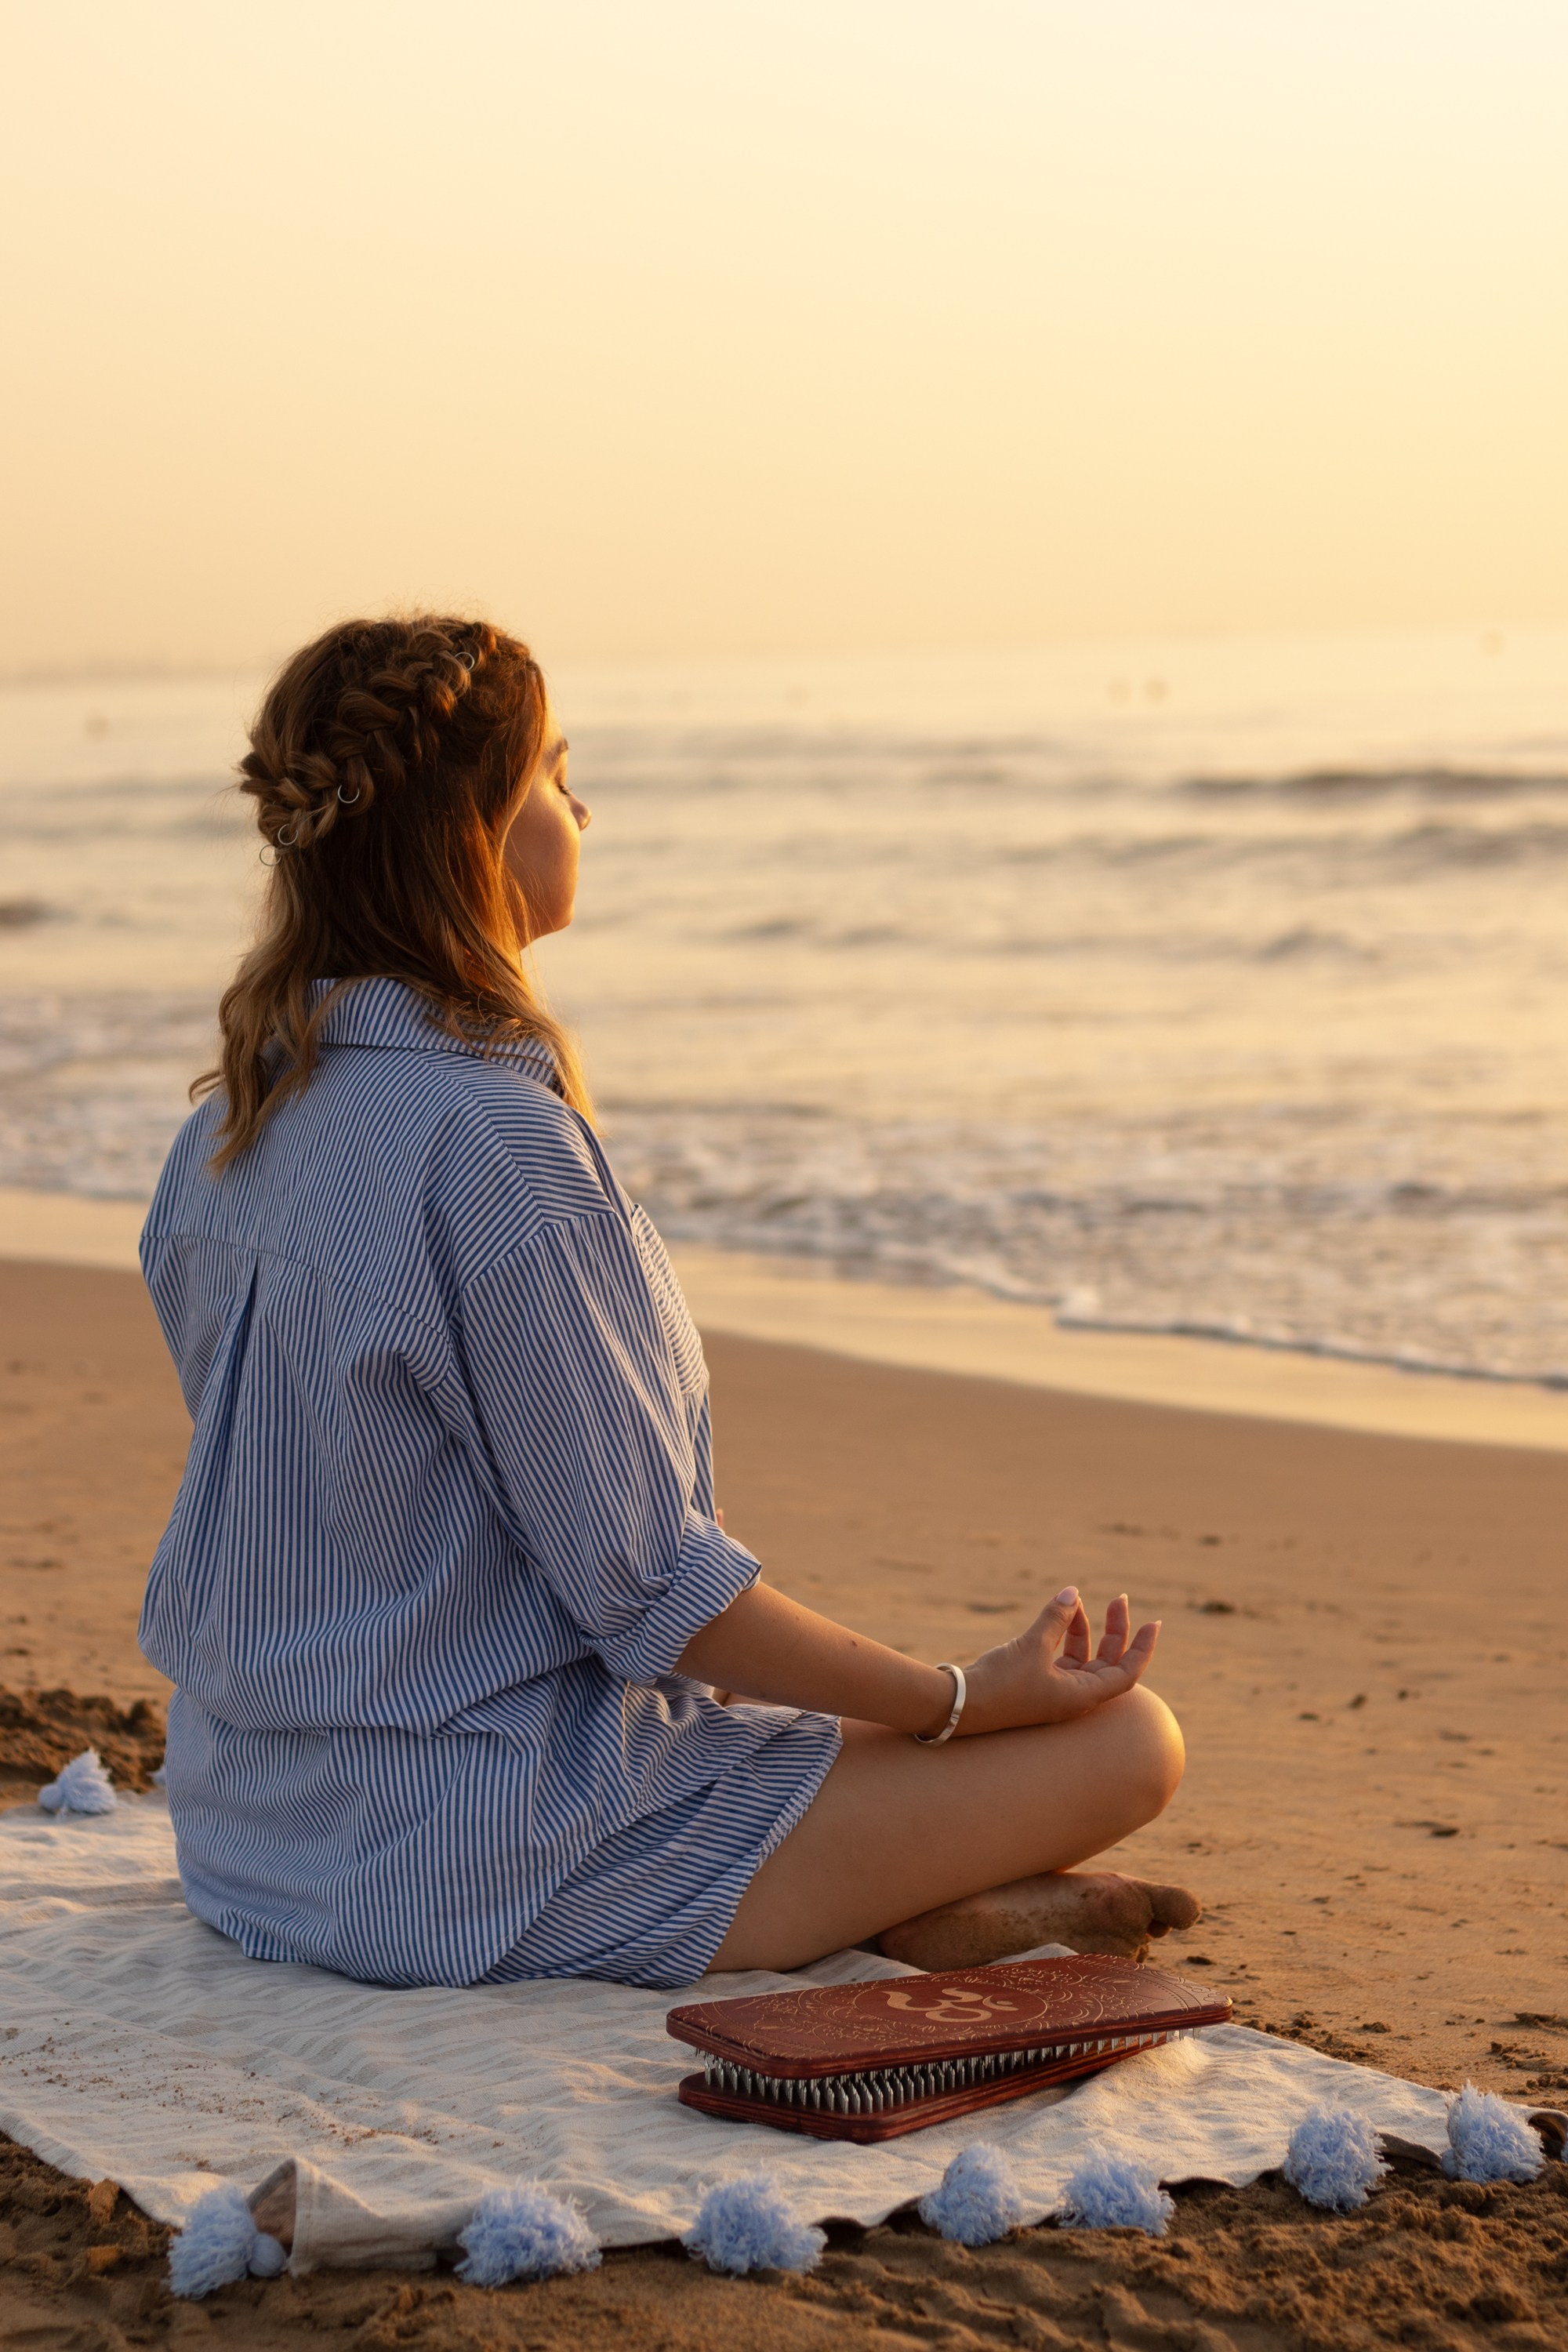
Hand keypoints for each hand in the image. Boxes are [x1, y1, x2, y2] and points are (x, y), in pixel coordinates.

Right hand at [955, 1588, 1158, 1734]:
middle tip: (1119, 1599)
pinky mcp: (1038, 1683)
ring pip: (1084, 1657)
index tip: (1153, 1623)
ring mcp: (1056, 1691)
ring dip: (1086, 1629)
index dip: (1142, 1648)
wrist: (960, 1705)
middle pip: (1109, 1662)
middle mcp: (1074, 1697)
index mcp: (1082, 1697)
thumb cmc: (1001, 1683)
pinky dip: (1064, 1635)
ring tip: (1076, 1601)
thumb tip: (1073, 1592)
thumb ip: (1056, 1617)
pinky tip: (1060, 1613)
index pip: (1127, 1673)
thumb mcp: (1032, 1646)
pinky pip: (1063, 1657)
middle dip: (1115, 1629)